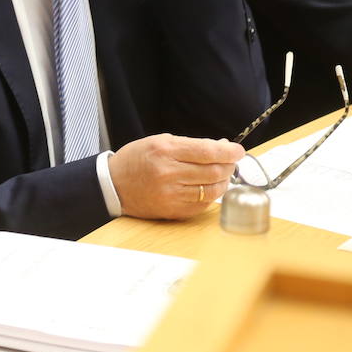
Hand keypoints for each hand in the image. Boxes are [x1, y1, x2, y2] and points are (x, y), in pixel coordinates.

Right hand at [107, 134, 243, 219]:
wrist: (113, 184)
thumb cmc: (137, 159)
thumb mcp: (160, 142)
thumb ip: (190, 145)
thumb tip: (221, 147)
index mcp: (165, 151)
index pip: (207, 151)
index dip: (228, 151)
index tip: (238, 150)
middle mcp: (168, 173)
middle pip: (213, 170)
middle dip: (229, 165)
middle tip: (232, 161)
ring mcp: (170, 194)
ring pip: (212, 189)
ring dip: (224, 181)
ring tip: (224, 174)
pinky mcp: (172, 210)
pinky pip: (202, 204)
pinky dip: (212, 195)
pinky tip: (212, 188)